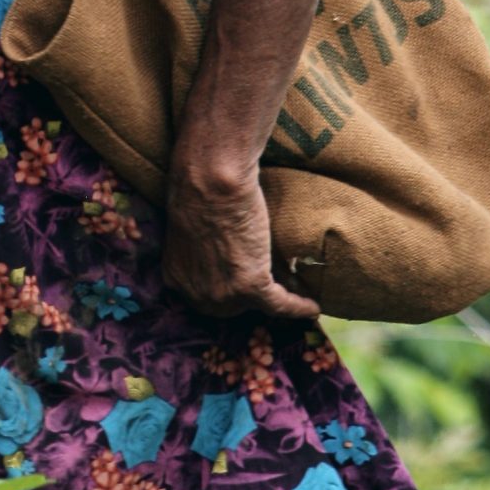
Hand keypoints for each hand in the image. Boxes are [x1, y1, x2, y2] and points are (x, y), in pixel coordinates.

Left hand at [161, 166, 319, 323]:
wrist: (209, 181)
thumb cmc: (196, 190)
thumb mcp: (187, 227)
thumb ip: (195, 247)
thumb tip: (211, 246)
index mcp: (176, 279)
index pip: (202, 298)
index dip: (221, 293)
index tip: (237, 288)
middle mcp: (197, 294)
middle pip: (228, 308)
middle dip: (245, 299)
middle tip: (266, 284)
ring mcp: (224, 294)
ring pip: (256, 306)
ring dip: (275, 301)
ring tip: (294, 297)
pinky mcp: (251, 286)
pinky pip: (280, 305)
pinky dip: (299, 307)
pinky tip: (313, 308)